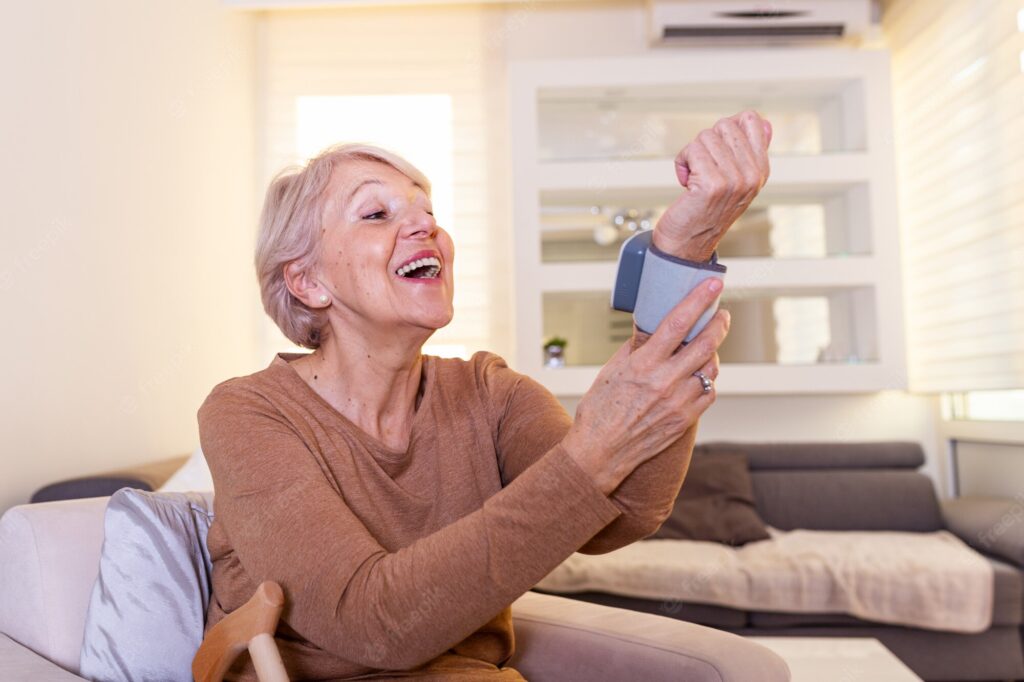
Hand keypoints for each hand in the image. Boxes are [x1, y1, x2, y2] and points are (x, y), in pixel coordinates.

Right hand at [563, 279, 729, 494]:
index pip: (677, 323)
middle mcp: (664, 382)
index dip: (698, 300)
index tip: (713, 284)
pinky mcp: (684, 420)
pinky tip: (699, 375)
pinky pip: (709, 393)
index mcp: (643, 365)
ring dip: (713, 353)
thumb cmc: (600, 411)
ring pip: (710, 368)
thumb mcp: (610, 371)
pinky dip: (708, 380)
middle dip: (719, 323)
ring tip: (707, 347)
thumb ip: (635, 348)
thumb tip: (651, 328)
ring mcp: (677, 402)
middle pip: (705, 344)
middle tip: (722, 315)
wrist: (600, 452)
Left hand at [654, 110, 772, 260]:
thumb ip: (749, 151)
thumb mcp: (736, 180)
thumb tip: (763, 122)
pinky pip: (691, 150)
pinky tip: (686, 183)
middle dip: (705, 143)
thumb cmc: (705, 209)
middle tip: (703, 169)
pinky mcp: (713, 184)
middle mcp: (752, 175)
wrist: (687, 244)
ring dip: (691, 155)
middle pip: (724, 125)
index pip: (751, 120)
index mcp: (761, 170)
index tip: (717, 154)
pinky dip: (681, 164)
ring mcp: (735, 180)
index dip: (724, 130)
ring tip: (694, 178)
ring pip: (705, 137)